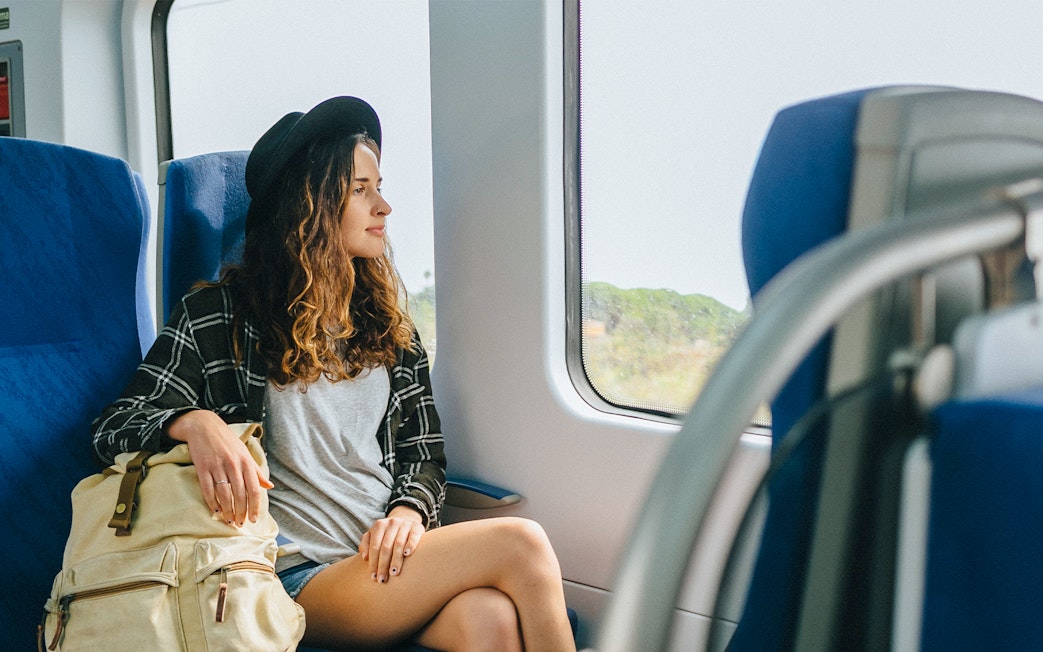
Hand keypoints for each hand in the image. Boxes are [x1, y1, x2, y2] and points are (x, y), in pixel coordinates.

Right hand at [166, 410, 273, 526]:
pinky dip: (212, 502)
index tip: (253, 519)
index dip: (254, 506)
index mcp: (246, 461)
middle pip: (240, 494)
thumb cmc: (227, 441)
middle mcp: (233, 464)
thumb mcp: (245, 453)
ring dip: (227, 510)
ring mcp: (217, 466)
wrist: (204, 426)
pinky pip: (207, 489)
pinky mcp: (202, 467)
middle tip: (240, 524)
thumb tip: (270, 486)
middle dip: (241, 512)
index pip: (254, 488)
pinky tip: (215, 511)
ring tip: (229, 521)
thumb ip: (256, 471)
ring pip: (224, 494)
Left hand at [359, 505, 424, 582]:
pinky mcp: (417, 527)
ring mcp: (405, 524)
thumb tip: (365, 557)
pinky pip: (414, 536)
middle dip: (383, 565)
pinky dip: (410, 545)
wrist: (406, 520)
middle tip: (382, 579)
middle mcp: (392, 523)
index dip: (373, 563)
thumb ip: (365, 544)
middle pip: (386, 547)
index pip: (374, 547)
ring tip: (393, 573)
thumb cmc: (387, 534)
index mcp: (379, 525)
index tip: (373, 577)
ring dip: (396, 560)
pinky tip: (407, 554)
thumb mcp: (374, 535)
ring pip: (399, 543)